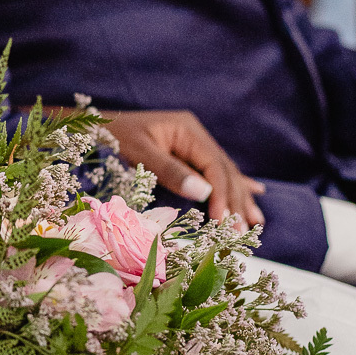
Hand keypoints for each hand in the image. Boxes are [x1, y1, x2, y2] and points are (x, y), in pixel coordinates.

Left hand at [99, 109, 264, 227]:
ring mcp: (195, 143)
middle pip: (224, 171)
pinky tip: (255, 192)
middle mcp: (197, 135)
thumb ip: (171, 171)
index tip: (222, 220)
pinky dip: (233, 186)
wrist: (100, 123)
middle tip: (243, 231)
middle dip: (235, 202)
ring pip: (225, 173)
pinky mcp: (189, 153)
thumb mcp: (140, 152)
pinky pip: (216, 172)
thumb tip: (204, 192)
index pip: (214, 166)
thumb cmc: (116, 136)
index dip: (221, 194)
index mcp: (188, 130)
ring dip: (240, 198)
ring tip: (256, 221)